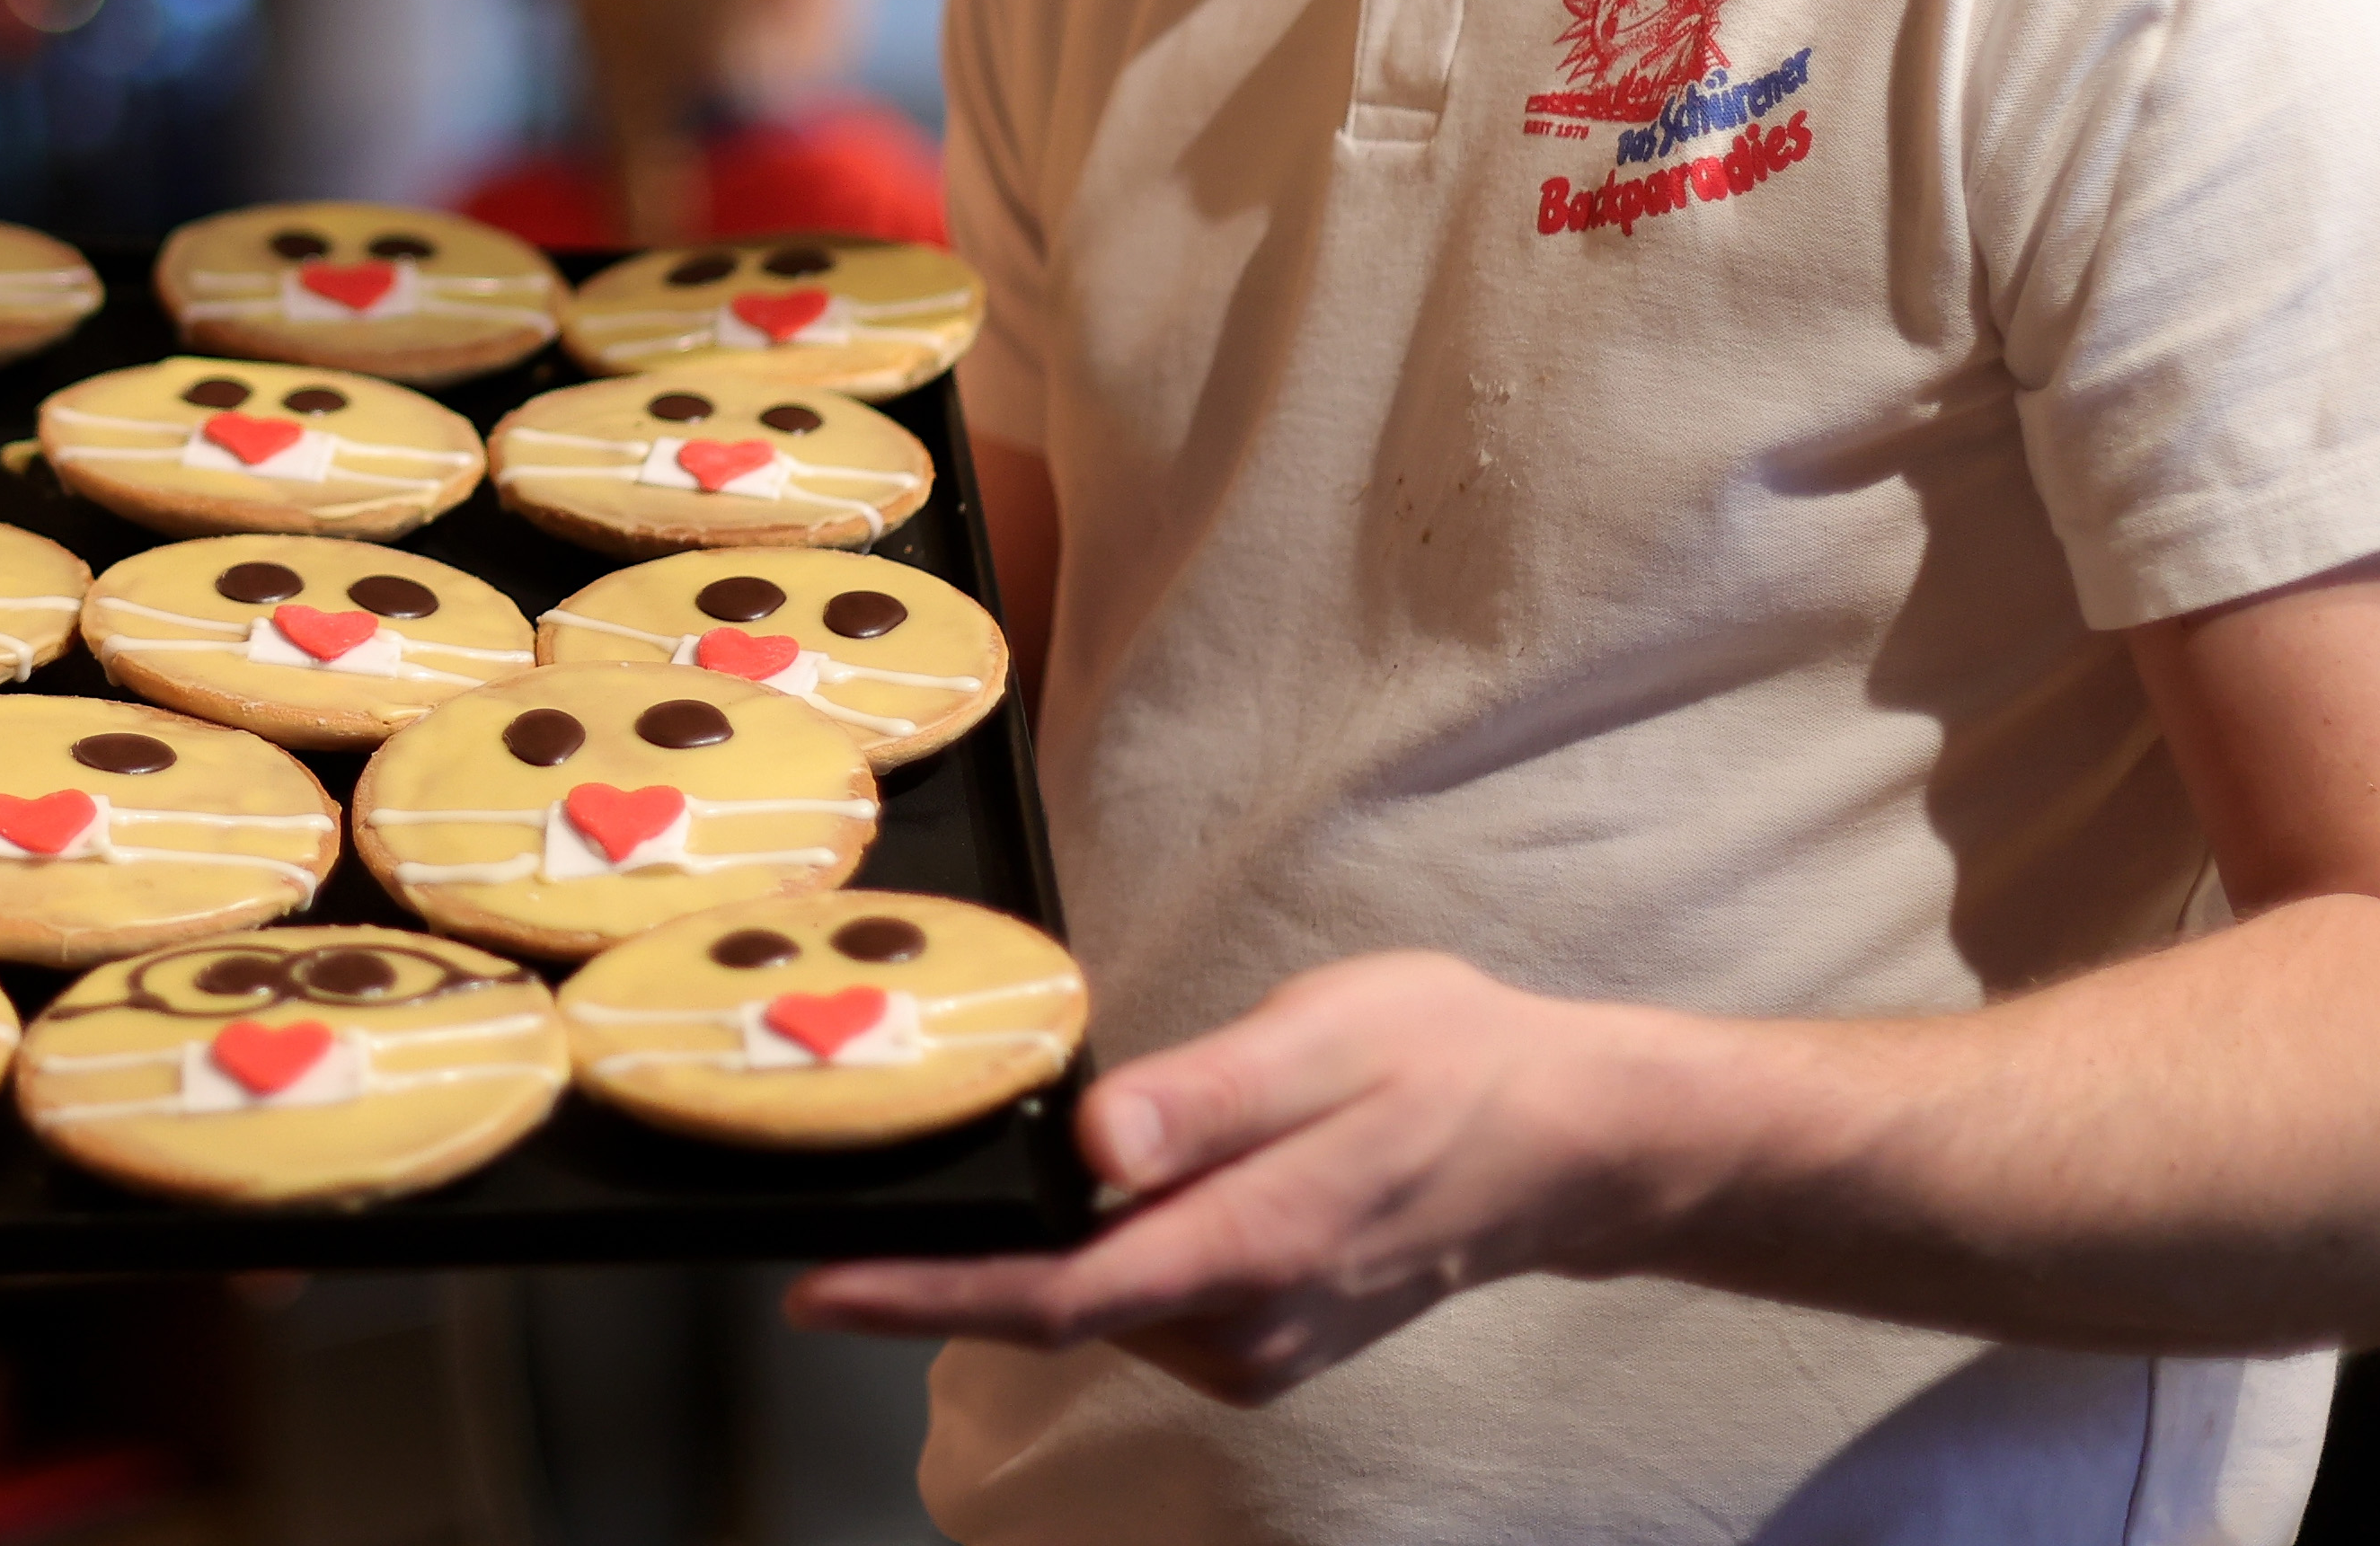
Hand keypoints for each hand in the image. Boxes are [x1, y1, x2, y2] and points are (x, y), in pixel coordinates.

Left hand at [786, 950, 1693, 1403]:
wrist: (1562, 1138)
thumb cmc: (1447, 1063)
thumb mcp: (1327, 1038)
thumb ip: (1205, 1096)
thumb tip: (1093, 1145)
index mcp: (1254, 1246)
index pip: (1058, 1295)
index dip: (930, 1295)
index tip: (817, 1289)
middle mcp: (1248, 1323)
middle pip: (1058, 1303)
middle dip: (949, 1260)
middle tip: (845, 1187)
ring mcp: (1257, 1342)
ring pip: (1097, 1301)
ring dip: (1023, 1251)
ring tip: (953, 1171)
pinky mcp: (1261, 1334)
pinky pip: (1141, 1298)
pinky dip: (1088, 1253)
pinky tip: (1079, 1190)